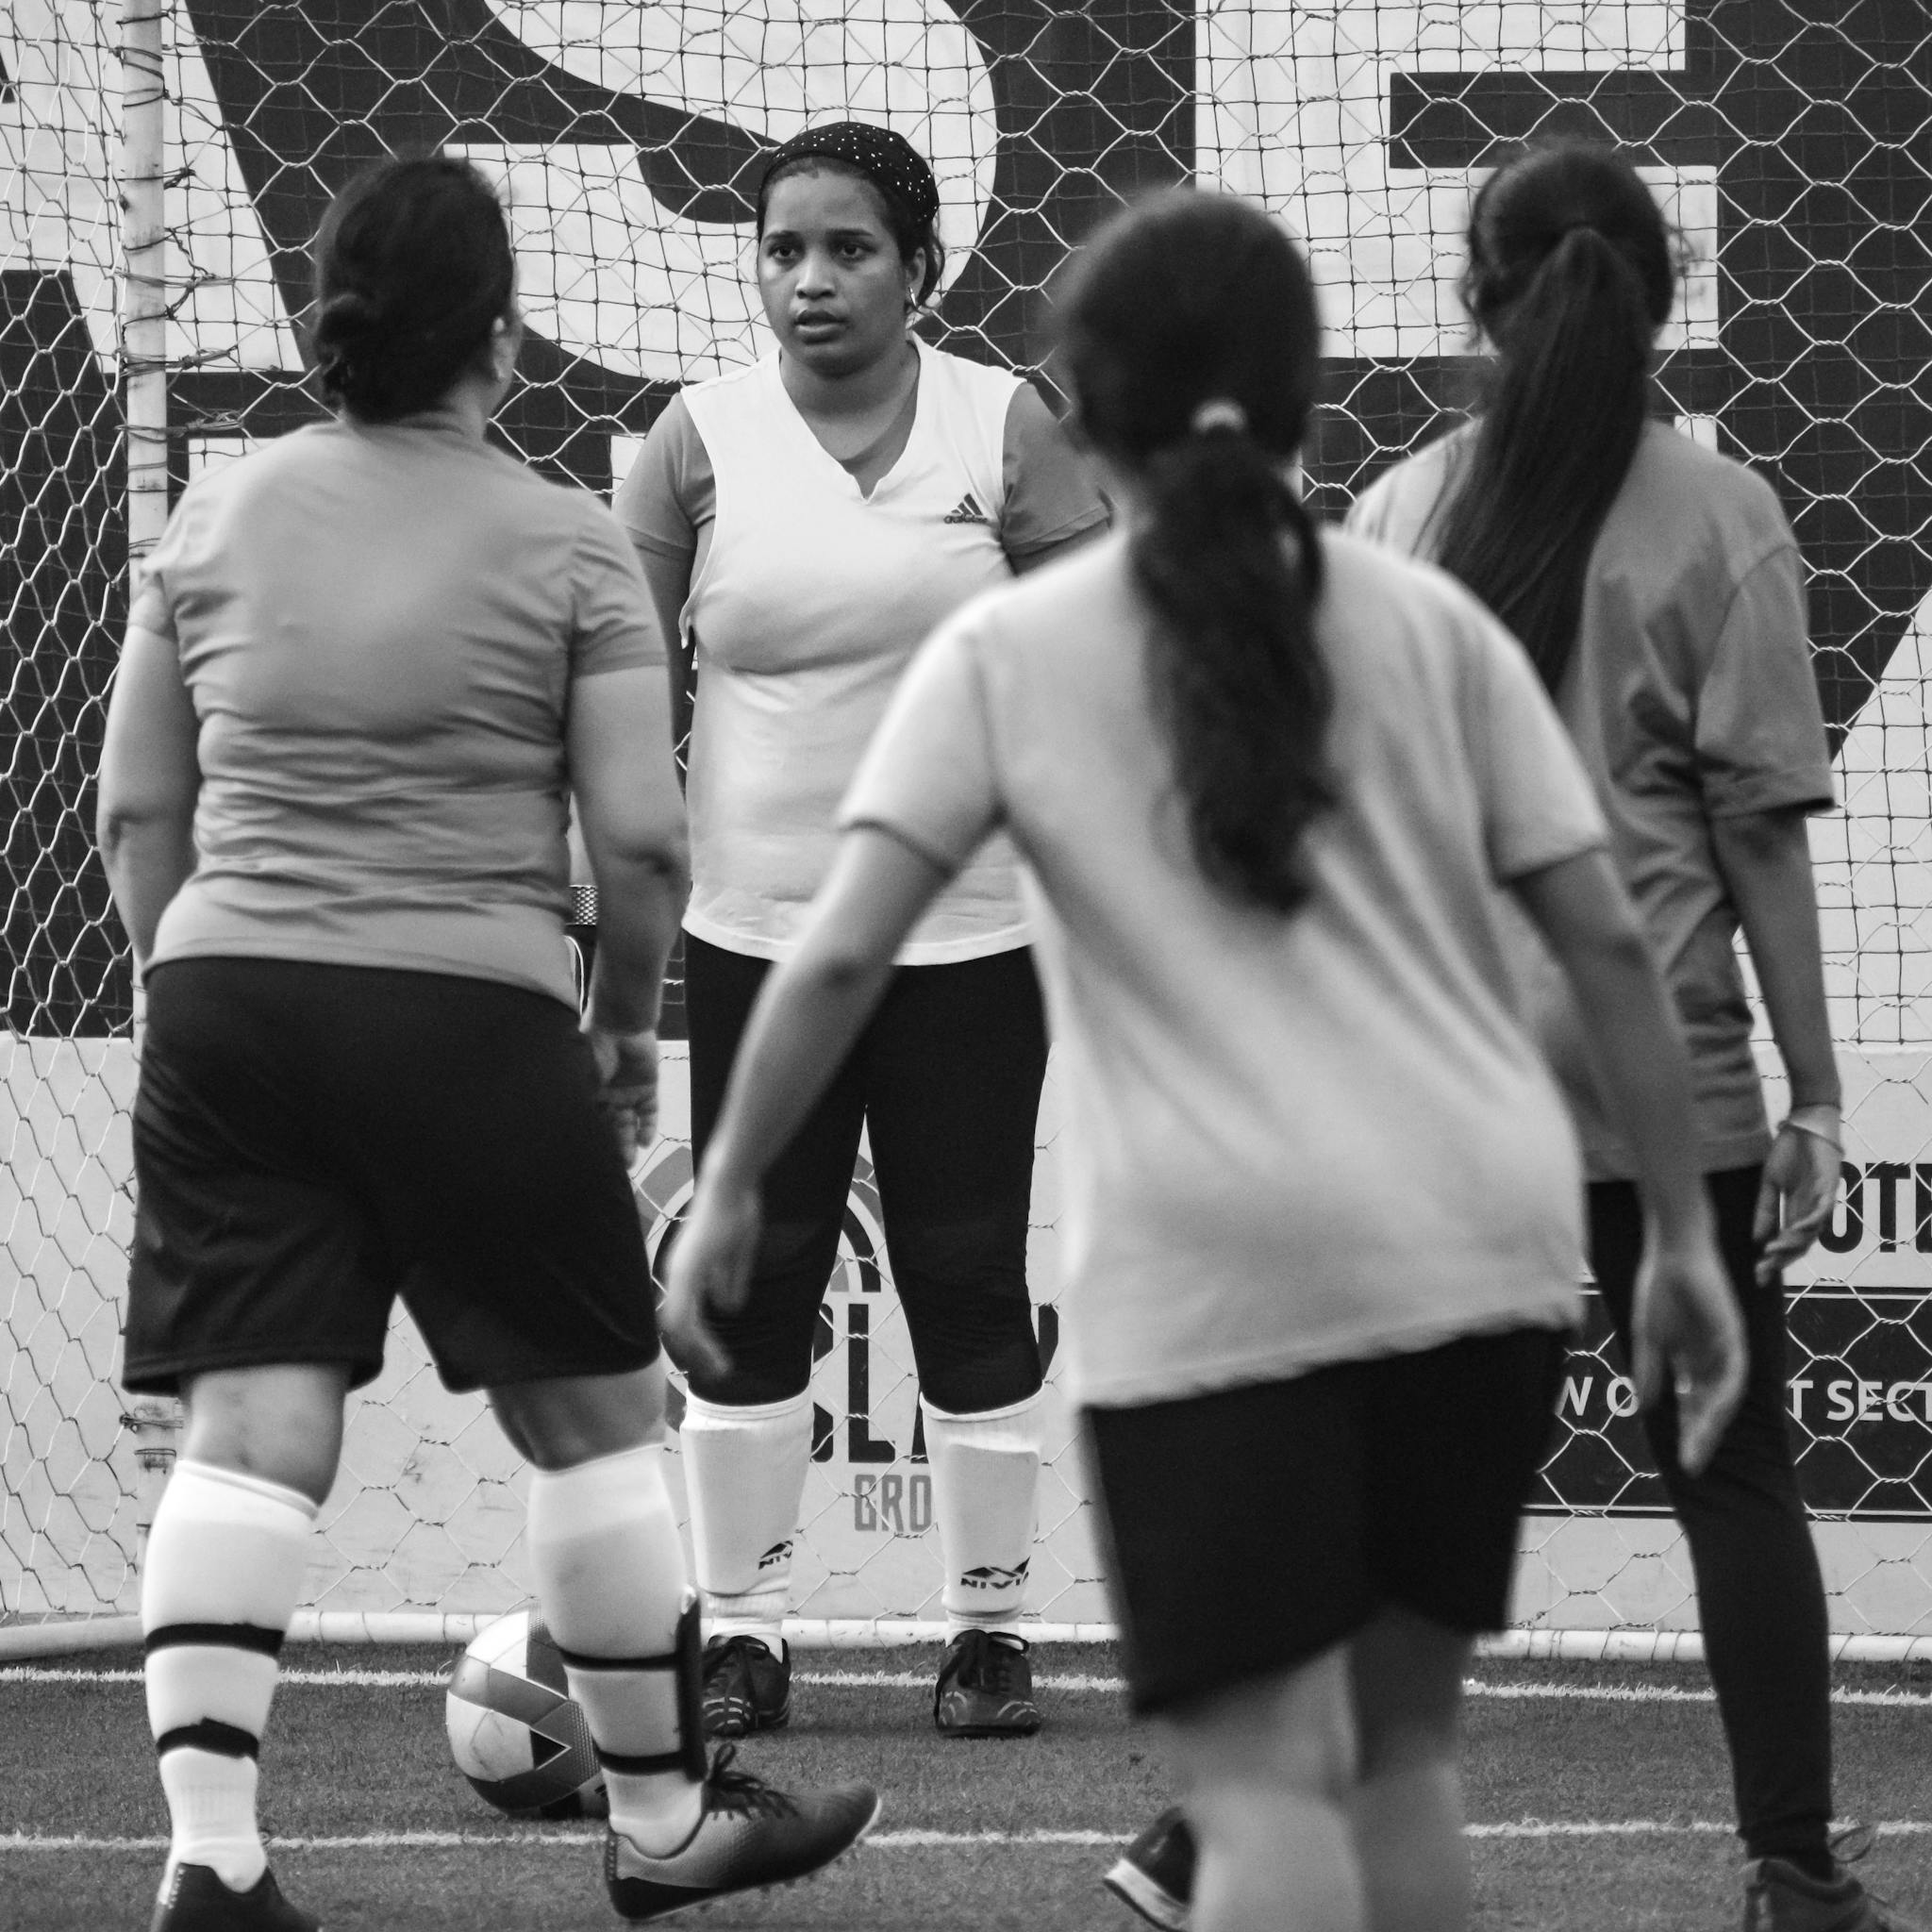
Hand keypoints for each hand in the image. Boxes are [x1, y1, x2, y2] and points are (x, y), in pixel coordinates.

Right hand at [585, 1024, 658, 1164]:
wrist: (620, 1023)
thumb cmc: (593, 1048)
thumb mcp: (582, 1078)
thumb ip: (581, 1101)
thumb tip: (569, 1130)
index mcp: (588, 1093)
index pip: (591, 1123)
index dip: (592, 1142)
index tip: (592, 1161)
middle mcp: (607, 1096)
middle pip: (610, 1128)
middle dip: (612, 1149)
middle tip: (613, 1169)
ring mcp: (628, 1092)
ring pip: (629, 1124)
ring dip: (629, 1143)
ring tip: (629, 1162)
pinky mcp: (647, 1087)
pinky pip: (649, 1111)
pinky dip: (648, 1126)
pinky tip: (645, 1142)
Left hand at [659, 1172, 760, 1382]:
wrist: (730, 1186)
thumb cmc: (735, 1211)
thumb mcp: (737, 1253)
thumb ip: (730, 1279)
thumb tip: (728, 1308)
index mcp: (685, 1271)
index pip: (684, 1315)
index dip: (699, 1340)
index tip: (718, 1357)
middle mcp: (676, 1274)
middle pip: (677, 1326)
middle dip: (698, 1352)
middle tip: (720, 1370)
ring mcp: (679, 1273)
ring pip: (678, 1325)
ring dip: (698, 1350)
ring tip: (720, 1367)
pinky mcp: (687, 1271)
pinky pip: (685, 1313)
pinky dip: (697, 1337)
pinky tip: (711, 1351)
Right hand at [1629, 1222, 1746, 1477]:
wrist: (1672, 1251)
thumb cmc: (1658, 1287)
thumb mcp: (1649, 1337)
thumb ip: (1650, 1371)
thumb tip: (1644, 1410)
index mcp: (1690, 1360)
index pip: (1691, 1404)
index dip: (1687, 1433)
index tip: (1681, 1464)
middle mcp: (1711, 1359)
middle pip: (1709, 1407)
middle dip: (1701, 1438)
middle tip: (1692, 1469)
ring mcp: (1725, 1349)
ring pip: (1723, 1397)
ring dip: (1712, 1424)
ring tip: (1699, 1449)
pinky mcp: (1734, 1336)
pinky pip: (1733, 1373)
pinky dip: (1724, 1395)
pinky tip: (1712, 1414)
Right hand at [1752, 1122, 1841, 1282]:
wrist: (1805, 1127)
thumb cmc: (1790, 1153)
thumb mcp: (1769, 1183)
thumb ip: (1766, 1210)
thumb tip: (1757, 1239)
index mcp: (1795, 1212)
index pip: (1785, 1244)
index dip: (1772, 1261)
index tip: (1757, 1276)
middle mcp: (1810, 1212)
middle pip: (1798, 1246)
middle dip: (1780, 1260)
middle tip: (1762, 1270)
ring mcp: (1821, 1202)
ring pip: (1810, 1234)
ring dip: (1790, 1245)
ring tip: (1771, 1252)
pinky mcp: (1829, 1189)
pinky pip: (1820, 1212)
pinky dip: (1807, 1224)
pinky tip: (1792, 1232)